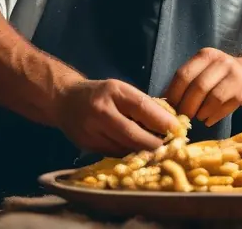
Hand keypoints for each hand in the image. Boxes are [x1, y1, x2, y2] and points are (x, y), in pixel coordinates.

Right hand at [55, 78, 178, 156]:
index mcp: (113, 91)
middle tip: (170, 147)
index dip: (162, 120)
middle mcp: (101, 111)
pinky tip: (137, 152)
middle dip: (154, 143)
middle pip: (133, 134)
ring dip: (143, 151)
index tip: (177, 129)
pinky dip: (128, 153)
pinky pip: (114, 154)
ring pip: (125, 148)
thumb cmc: (99, 93)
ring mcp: (92, 130)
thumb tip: (168, 122)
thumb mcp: (120, 89)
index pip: (141, 107)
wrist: (64, 100)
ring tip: (157, 150)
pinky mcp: (87, 145)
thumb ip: (141, 103)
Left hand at [164, 48, 241, 127]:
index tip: (169, 108)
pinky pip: (223, 105)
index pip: (183, 74)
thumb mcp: (205, 73)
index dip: (174, 94)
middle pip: (197, 87)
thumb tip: (164, 103)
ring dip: (201, 112)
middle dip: (187, 106)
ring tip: (198, 118)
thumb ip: (188, 84)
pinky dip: (213, 116)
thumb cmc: (222, 78)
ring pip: (211, 97)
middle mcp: (219, 61)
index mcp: (205, 56)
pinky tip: (209, 120)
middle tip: (183, 118)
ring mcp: (233, 73)